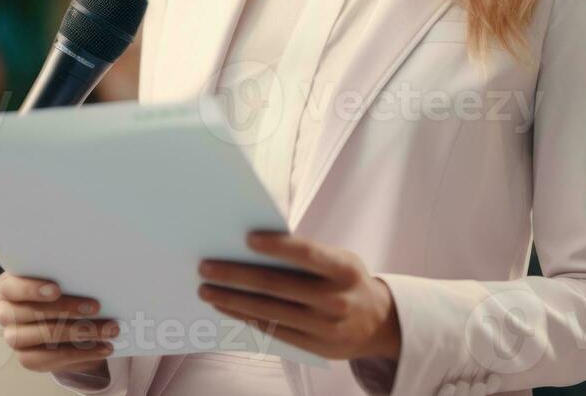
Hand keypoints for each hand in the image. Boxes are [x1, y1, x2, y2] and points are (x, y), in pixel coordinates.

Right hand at [0, 272, 118, 373]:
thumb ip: (64, 276)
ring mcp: (14, 337)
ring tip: (109, 329)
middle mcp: (4, 313)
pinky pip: (52, 359)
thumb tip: (90, 275)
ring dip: (80, 332)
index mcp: (6, 287)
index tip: (56, 290)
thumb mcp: (59, 278)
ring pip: (44, 336)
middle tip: (96, 307)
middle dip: (66, 309)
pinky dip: (81, 353)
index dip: (31, 289)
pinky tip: (102, 347)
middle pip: (30, 313)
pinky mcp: (27, 358)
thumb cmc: (60, 290)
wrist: (63, 321)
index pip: (10, 288)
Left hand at [197, 230, 400, 361]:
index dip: (277, 246)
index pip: (307, 254)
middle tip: (206, 267)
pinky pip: (272, 331)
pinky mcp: (314, 347)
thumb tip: (253, 247)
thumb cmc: (348, 280)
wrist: (379, 323)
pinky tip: (226, 308)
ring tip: (206, 290)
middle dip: (236, 276)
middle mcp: (335, 299)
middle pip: (277, 286)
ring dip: (232, 300)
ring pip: (269, 311)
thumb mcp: (340, 260)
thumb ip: (307, 255)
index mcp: (344, 269)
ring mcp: (325, 327)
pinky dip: (245, 318)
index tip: (247, 238)